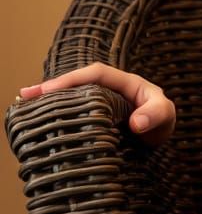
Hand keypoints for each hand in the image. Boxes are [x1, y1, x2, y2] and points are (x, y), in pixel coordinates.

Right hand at [18, 62, 176, 146]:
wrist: (162, 139)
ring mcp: (102, 104)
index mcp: (126, 83)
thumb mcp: (164, 116)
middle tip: (25, 96)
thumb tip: (136, 122)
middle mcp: (111, 90)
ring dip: (52, 101)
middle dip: (53, 87)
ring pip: (74, 97)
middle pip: (79, 83)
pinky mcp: (96, 119)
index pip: (95, 74)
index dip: (72, 79)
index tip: (47, 90)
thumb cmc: (163, 122)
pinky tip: (41, 123)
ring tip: (25, 107)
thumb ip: (155, 115)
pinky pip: (75, 113)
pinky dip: (58, 115)